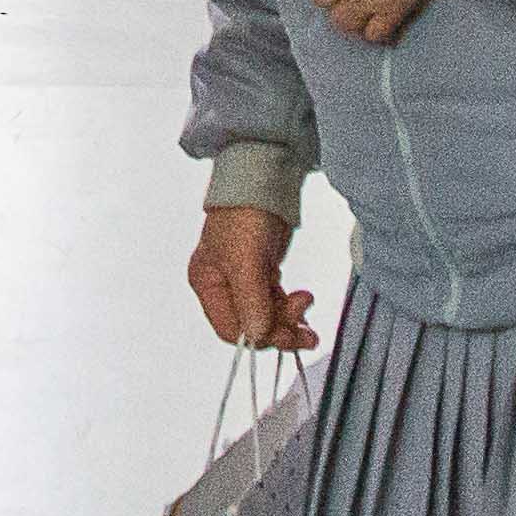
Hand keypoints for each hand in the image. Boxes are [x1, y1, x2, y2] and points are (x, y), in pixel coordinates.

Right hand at [189, 205, 318, 351]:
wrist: (262, 179)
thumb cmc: (244, 212)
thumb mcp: (245, 259)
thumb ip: (251, 300)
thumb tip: (259, 336)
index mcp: (207, 283)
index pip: (229, 328)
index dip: (257, 335)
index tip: (283, 333)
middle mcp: (223, 286)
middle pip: (251, 325)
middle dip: (279, 330)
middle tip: (305, 334)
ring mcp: (244, 280)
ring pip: (267, 316)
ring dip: (289, 321)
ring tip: (309, 314)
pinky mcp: (262, 273)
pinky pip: (276, 302)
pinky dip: (290, 308)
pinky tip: (303, 302)